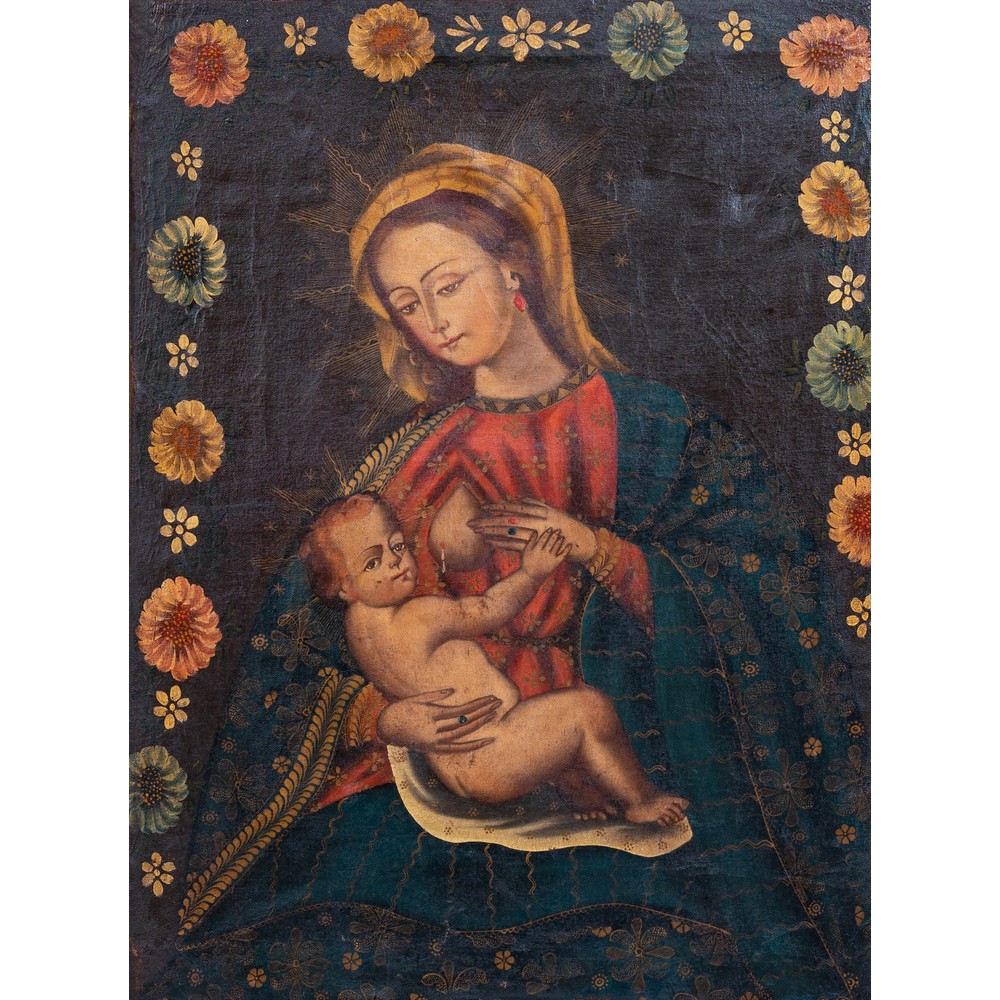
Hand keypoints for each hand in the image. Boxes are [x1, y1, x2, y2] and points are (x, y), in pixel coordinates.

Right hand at [376, 689, 500, 753]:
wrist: (384, 728)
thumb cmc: (400, 709)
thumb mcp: (416, 698)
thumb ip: (434, 695)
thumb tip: (453, 690)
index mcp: (430, 714)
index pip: (460, 710)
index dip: (477, 704)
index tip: (490, 698)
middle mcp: (434, 730)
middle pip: (464, 721)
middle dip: (483, 712)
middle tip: (498, 703)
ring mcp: (434, 741)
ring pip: (462, 735)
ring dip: (479, 725)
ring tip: (494, 715)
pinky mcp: (433, 749)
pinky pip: (456, 749)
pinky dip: (471, 746)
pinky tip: (484, 741)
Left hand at [468, 497, 596, 563]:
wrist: (580, 542)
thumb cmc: (565, 525)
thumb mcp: (551, 511)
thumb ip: (534, 505)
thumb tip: (518, 500)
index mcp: (538, 511)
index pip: (514, 508)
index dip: (497, 507)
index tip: (483, 507)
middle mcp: (535, 522)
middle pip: (507, 520)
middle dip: (488, 521)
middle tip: (471, 522)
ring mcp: (535, 535)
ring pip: (508, 533)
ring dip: (491, 532)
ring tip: (477, 532)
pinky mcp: (535, 548)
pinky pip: (514, 546)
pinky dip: (501, 543)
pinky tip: (489, 542)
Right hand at [519, 527, 573, 582]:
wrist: (531, 576)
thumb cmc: (527, 563)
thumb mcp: (526, 551)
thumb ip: (531, 541)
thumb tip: (535, 531)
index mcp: (536, 549)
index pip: (543, 538)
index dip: (547, 533)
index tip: (550, 528)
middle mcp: (544, 553)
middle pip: (551, 541)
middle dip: (555, 535)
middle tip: (559, 530)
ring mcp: (550, 558)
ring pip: (557, 547)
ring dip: (560, 541)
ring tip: (563, 536)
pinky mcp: (555, 563)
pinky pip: (563, 555)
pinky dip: (567, 550)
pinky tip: (570, 545)